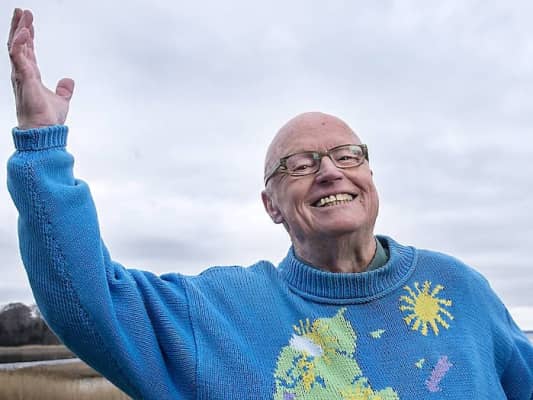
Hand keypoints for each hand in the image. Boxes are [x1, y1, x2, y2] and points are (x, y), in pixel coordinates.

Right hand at [8, 9, 74, 129]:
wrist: (44, 131)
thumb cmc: (48, 118)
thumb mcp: (61, 100)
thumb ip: (63, 90)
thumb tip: (69, 81)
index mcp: (31, 76)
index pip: (27, 51)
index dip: (28, 36)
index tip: (29, 22)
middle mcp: (23, 74)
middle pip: (19, 45)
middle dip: (20, 27)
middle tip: (22, 11)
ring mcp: (22, 76)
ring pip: (16, 47)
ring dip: (19, 30)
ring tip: (23, 15)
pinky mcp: (24, 79)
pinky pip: (19, 57)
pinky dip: (21, 44)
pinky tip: (25, 32)